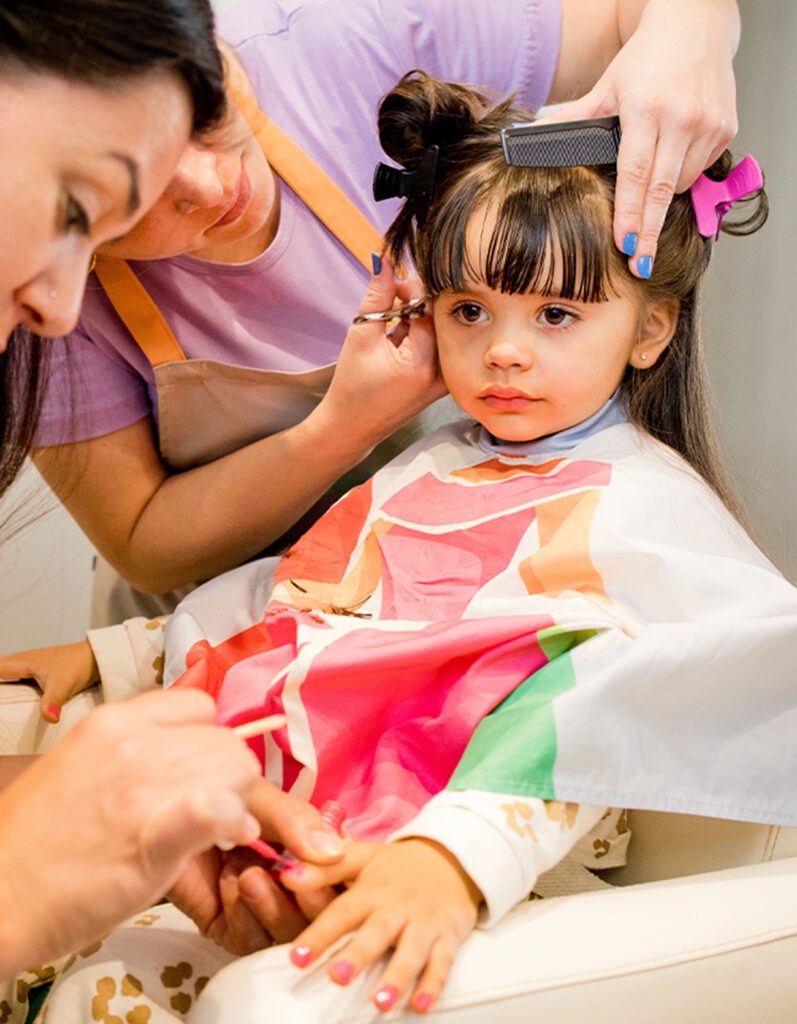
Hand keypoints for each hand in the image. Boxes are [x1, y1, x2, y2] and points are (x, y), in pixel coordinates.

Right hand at [0, 639, 98, 722]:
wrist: (96, 657)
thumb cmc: (78, 666)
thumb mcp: (64, 685)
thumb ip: (53, 701)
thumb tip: (49, 718)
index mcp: (19, 663)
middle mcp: (18, 662)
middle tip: (1, 708)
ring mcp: (25, 666)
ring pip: (1, 673)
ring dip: (0, 683)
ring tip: (3, 706)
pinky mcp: (33, 672)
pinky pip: (9, 678)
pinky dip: (4, 684)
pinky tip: (7, 696)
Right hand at [0, 688, 261, 974]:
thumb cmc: (38, 842)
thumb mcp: (82, 763)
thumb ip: (135, 748)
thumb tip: (187, 753)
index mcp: (114, 722)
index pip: (199, 707)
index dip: (206, 742)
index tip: (198, 773)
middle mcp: (133, 744)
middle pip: (224, 741)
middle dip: (227, 776)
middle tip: (210, 812)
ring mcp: (145, 786)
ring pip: (237, 770)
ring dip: (235, 802)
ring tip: (213, 831)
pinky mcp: (156, 834)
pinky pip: (217, 807)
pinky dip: (229, 821)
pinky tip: (222, 838)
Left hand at [168, 779, 346, 954]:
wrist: (164, 813)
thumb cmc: (215, 796)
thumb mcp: (263, 800)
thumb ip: (298, 822)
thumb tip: (335, 851)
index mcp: (306, 851)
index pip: (338, 876)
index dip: (336, 877)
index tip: (328, 865)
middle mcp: (289, 883)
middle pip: (319, 914)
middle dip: (310, 901)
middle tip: (293, 879)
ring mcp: (260, 908)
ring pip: (285, 932)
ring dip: (272, 906)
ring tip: (250, 876)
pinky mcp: (229, 927)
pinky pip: (248, 940)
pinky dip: (242, 915)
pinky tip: (229, 885)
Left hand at [282, 839, 481, 1014]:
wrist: (451, 858)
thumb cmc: (396, 867)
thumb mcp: (361, 858)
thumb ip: (324, 869)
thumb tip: (287, 875)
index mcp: (372, 890)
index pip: (342, 912)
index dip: (319, 934)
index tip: (296, 958)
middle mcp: (397, 907)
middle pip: (376, 932)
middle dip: (358, 956)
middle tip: (337, 978)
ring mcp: (424, 922)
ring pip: (411, 951)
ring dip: (397, 976)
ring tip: (380, 1002)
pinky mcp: (447, 936)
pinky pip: (442, 962)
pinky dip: (433, 984)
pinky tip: (421, 1006)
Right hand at [313, 258, 446, 450]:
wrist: (353, 427)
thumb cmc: (352, 386)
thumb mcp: (360, 335)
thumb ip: (377, 295)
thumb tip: (385, 259)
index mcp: (422, 365)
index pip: (428, 308)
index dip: (410, 290)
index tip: (391, 289)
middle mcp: (441, 374)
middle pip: (439, 318)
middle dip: (416, 302)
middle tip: (392, 304)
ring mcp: (445, 381)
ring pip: (439, 331)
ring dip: (417, 319)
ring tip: (392, 328)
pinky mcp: (444, 383)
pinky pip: (440, 347)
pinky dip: (420, 337)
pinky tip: (401, 343)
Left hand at [541, 0, 738, 275]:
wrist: (697, 25)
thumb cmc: (648, 58)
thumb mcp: (606, 86)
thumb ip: (573, 119)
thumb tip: (532, 139)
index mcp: (646, 109)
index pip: (636, 174)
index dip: (631, 214)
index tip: (626, 245)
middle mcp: (681, 117)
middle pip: (662, 190)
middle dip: (651, 232)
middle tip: (642, 265)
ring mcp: (707, 124)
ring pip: (681, 182)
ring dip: (662, 194)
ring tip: (651, 180)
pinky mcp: (725, 128)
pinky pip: (700, 168)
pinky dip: (682, 173)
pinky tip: (673, 157)